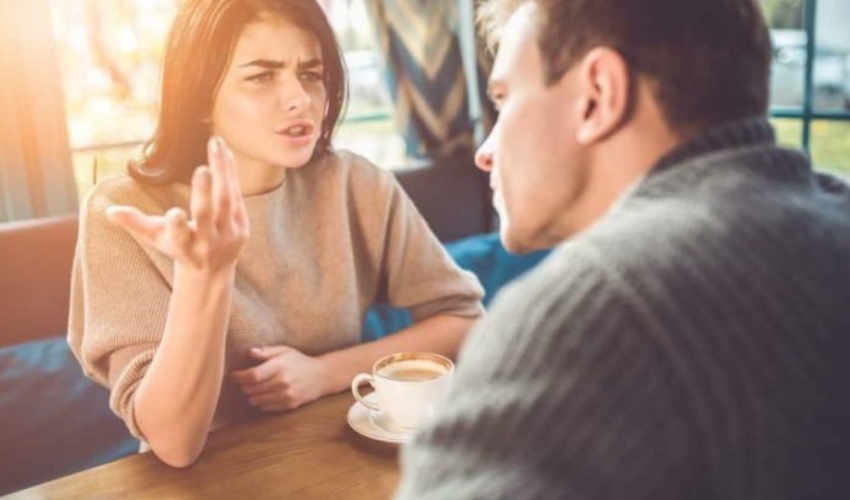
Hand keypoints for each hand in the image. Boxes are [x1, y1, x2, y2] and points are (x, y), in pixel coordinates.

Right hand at [106, 137, 248, 272]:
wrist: (213, 270)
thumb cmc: (178, 247)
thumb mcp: (156, 237)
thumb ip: (136, 223)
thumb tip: (109, 211)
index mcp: (183, 246)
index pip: (179, 236)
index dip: (176, 226)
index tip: (174, 213)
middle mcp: (207, 243)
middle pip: (206, 216)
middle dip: (204, 194)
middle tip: (203, 170)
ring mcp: (228, 235)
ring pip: (225, 200)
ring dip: (222, 171)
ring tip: (215, 144)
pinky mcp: (243, 227)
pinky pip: (236, 196)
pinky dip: (230, 174)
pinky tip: (224, 152)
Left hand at [232, 345, 332, 411]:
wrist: (321, 376)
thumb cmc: (300, 361)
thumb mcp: (285, 351)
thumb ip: (267, 351)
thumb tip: (249, 352)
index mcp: (280, 366)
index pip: (252, 375)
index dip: (239, 377)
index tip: (234, 375)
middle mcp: (282, 382)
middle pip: (251, 389)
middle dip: (244, 385)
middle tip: (244, 381)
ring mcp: (286, 395)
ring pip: (255, 400)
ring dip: (251, 394)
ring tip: (255, 387)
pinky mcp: (289, 405)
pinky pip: (265, 407)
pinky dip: (261, 402)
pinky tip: (266, 394)